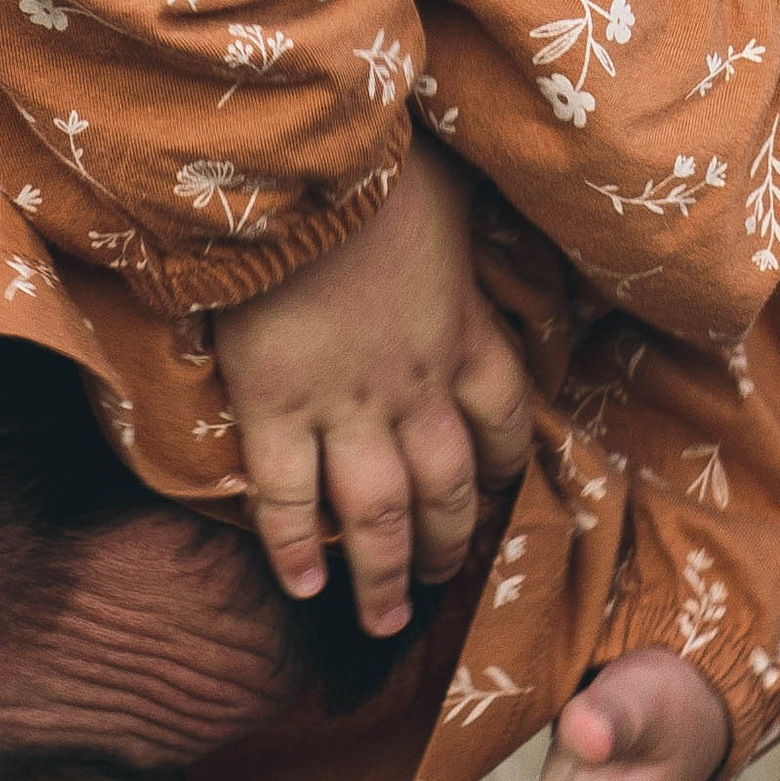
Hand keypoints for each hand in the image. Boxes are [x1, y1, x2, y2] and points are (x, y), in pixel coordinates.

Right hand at [214, 136, 532, 637]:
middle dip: (448, 543)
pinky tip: (301, 586)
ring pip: (378, 514)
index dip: (504, 467)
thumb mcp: (454, 189)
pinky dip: (292, 547)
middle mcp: (417, 385)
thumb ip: (462, 221)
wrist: (300, 161)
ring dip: (383, 575)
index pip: (505, 420)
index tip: (498, 492)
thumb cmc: (379, 157)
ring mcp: (346, 403)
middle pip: (448, 488)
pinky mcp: (274, 404)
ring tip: (382, 622)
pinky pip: (287, 496)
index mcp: (465, 333)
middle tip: (440, 580)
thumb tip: (478, 198)